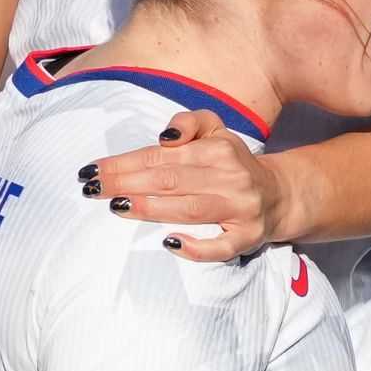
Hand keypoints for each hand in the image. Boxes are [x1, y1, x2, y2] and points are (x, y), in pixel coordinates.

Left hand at [84, 108, 293, 262]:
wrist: (279, 195)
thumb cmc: (232, 164)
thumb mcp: (217, 132)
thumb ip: (191, 121)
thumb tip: (164, 135)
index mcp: (217, 149)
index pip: (161, 156)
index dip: (123, 163)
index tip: (92, 170)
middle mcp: (229, 177)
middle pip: (169, 180)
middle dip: (126, 183)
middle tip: (92, 190)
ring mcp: (239, 209)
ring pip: (189, 210)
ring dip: (150, 209)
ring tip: (117, 206)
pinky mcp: (247, 237)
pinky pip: (221, 247)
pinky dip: (195, 248)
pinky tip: (169, 243)